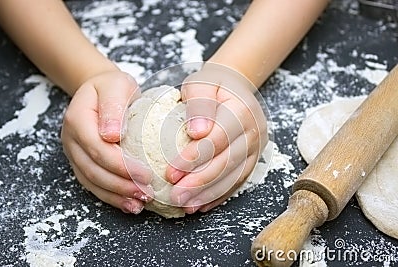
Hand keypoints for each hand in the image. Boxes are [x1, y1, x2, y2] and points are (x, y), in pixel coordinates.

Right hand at [61, 71, 152, 213]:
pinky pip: (93, 184)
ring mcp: (75, 153)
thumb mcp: (116, 86)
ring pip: (91, 181)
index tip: (146, 174)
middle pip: (93, 169)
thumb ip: (113, 107)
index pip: (97, 148)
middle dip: (120, 185)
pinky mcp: (82, 162)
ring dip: (115, 196)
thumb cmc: (112, 87)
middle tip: (146, 193)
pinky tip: (128, 204)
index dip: (120, 165)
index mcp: (78, 119)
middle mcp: (71, 139)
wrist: (100, 90)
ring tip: (138, 204)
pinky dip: (111, 197)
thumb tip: (112, 135)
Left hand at [166, 63, 267, 213]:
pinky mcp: (252, 160)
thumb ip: (199, 103)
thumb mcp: (201, 83)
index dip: (194, 158)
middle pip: (227, 162)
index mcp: (242, 111)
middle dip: (200, 182)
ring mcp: (255, 149)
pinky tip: (201, 204)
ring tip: (185, 205)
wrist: (235, 87)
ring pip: (233, 176)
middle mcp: (254, 132)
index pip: (218, 139)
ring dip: (208, 194)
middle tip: (175, 196)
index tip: (171, 172)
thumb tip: (198, 132)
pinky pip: (237, 181)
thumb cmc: (213, 86)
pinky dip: (219, 195)